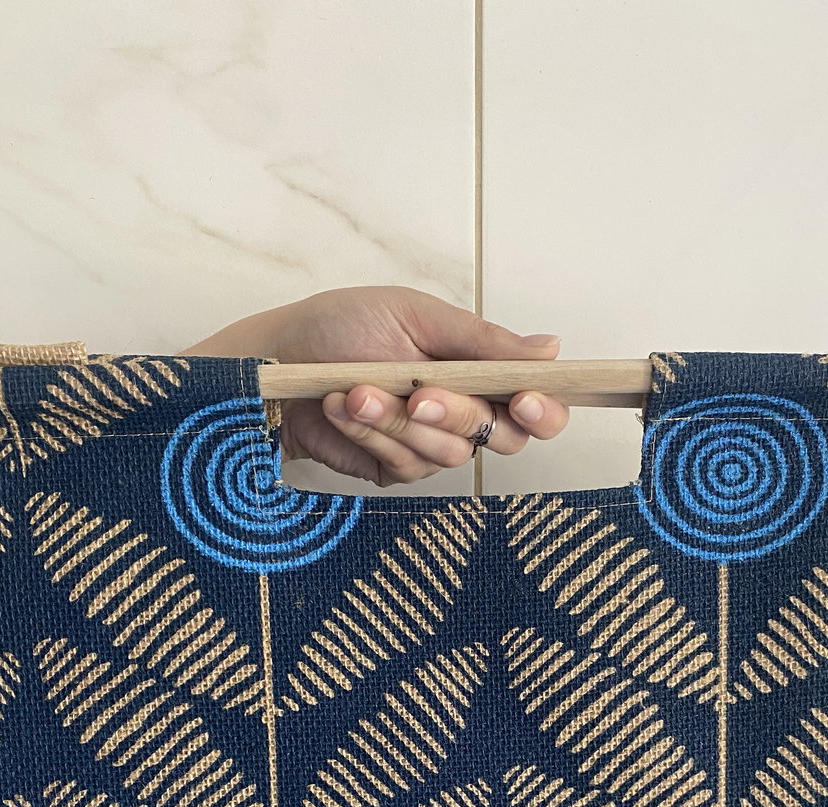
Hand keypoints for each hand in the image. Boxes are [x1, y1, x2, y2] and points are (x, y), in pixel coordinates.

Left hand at [182, 286, 569, 486]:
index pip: (536, 405)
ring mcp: (429, 444)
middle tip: (419, 393)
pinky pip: (405, 466)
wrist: (278, 362)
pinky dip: (372, 435)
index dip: (542, 410)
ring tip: (356, 390)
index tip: (523, 400)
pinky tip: (343, 408)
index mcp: (480, 370)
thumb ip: (482, 341)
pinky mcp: (394, 469)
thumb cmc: (342, 326)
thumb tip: (549, 349)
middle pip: (502, 438)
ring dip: (399, 421)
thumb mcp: (416, 316)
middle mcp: (463, 411)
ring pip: (448, 454)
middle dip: (458, 415)